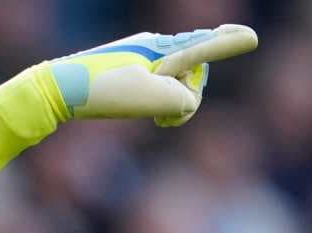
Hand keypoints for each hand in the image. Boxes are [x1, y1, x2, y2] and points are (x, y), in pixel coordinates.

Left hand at [48, 24, 258, 126]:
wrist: (59, 90)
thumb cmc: (104, 92)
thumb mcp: (152, 99)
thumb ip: (183, 100)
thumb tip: (187, 102)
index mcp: (163, 49)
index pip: (204, 45)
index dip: (228, 44)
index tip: (252, 38)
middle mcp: (156, 47)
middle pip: (193, 71)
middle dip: (186, 95)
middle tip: (160, 116)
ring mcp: (143, 57)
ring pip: (177, 83)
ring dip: (170, 104)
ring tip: (150, 116)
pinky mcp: (132, 70)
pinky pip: (160, 86)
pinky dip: (159, 104)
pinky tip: (149, 117)